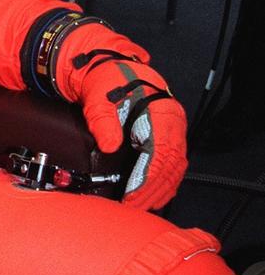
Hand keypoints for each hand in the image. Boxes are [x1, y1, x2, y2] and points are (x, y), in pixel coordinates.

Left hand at [54, 22, 187, 209]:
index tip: (132, 196)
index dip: (146, 179)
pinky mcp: (166, 135)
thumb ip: (103, 122)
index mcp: (161, 112)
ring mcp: (172, 129)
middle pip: (170, 165)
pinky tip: (153, 195)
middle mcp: (172, 122)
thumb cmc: (106, 79)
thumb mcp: (99, 97)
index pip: (160, 154)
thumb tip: (110, 145)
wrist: (108, 66)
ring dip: (160, 189)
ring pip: (174, 167)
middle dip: (152, 190)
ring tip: (142, 206)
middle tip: (134, 207)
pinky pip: (172, 163)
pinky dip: (164, 181)